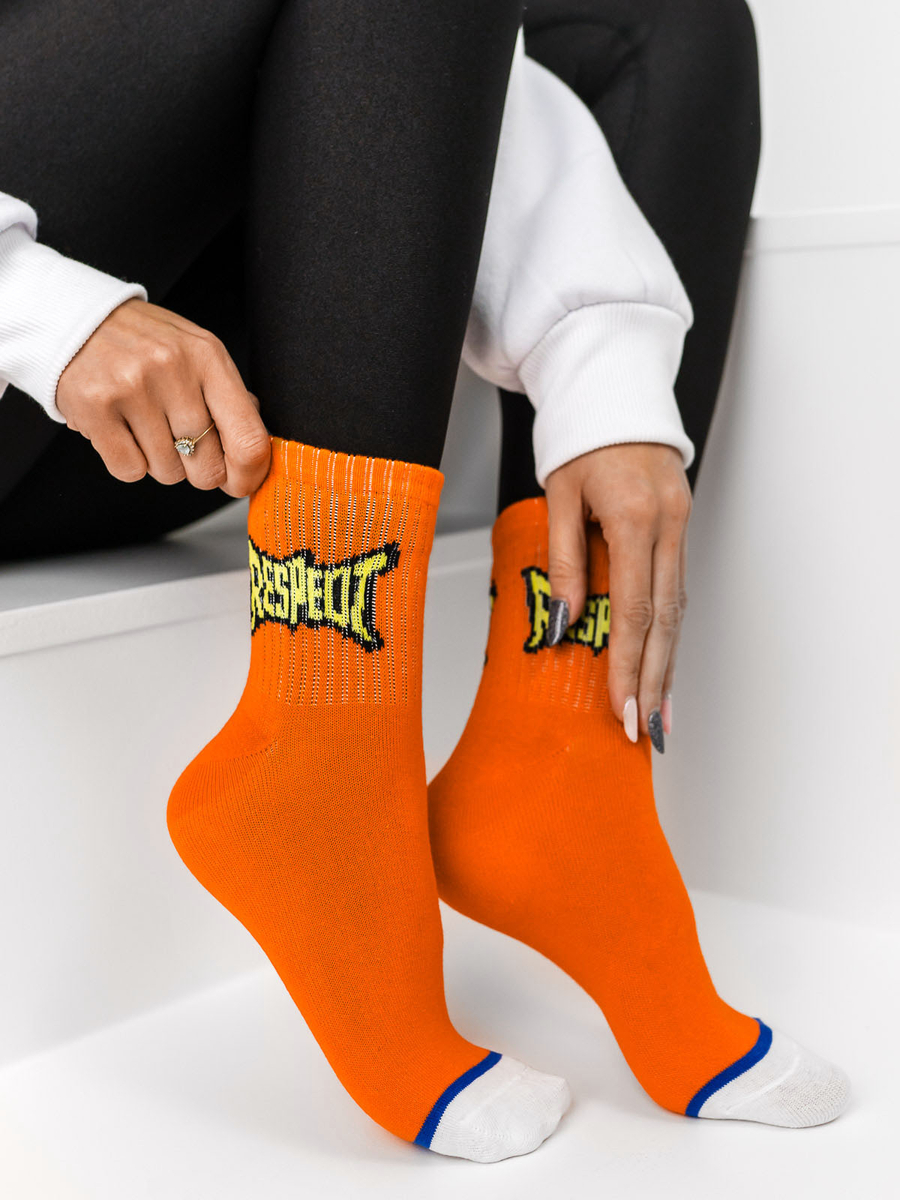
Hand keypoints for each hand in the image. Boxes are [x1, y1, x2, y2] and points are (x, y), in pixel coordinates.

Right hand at [56, 298, 270, 496]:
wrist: (77, 320)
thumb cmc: (146, 344)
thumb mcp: (197, 354)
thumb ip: (230, 397)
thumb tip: (257, 448)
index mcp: (209, 357)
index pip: (249, 439)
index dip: (250, 475)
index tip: (240, 483)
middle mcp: (173, 369)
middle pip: (208, 467)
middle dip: (199, 470)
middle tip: (182, 445)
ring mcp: (133, 387)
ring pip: (168, 472)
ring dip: (160, 463)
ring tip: (145, 427)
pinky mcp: (96, 407)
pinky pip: (130, 470)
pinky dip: (129, 462)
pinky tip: (122, 432)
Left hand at [543, 443, 690, 746]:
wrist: (613, 392)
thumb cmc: (579, 439)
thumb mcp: (558, 497)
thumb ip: (564, 561)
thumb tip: (569, 624)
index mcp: (636, 517)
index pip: (635, 609)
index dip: (630, 665)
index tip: (622, 708)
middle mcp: (668, 525)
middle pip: (666, 620)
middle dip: (655, 680)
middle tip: (646, 730)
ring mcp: (681, 525)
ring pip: (678, 609)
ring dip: (669, 664)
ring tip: (660, 713)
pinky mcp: (680, 527)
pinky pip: (677, 589)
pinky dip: (669, 632)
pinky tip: (663, 663)